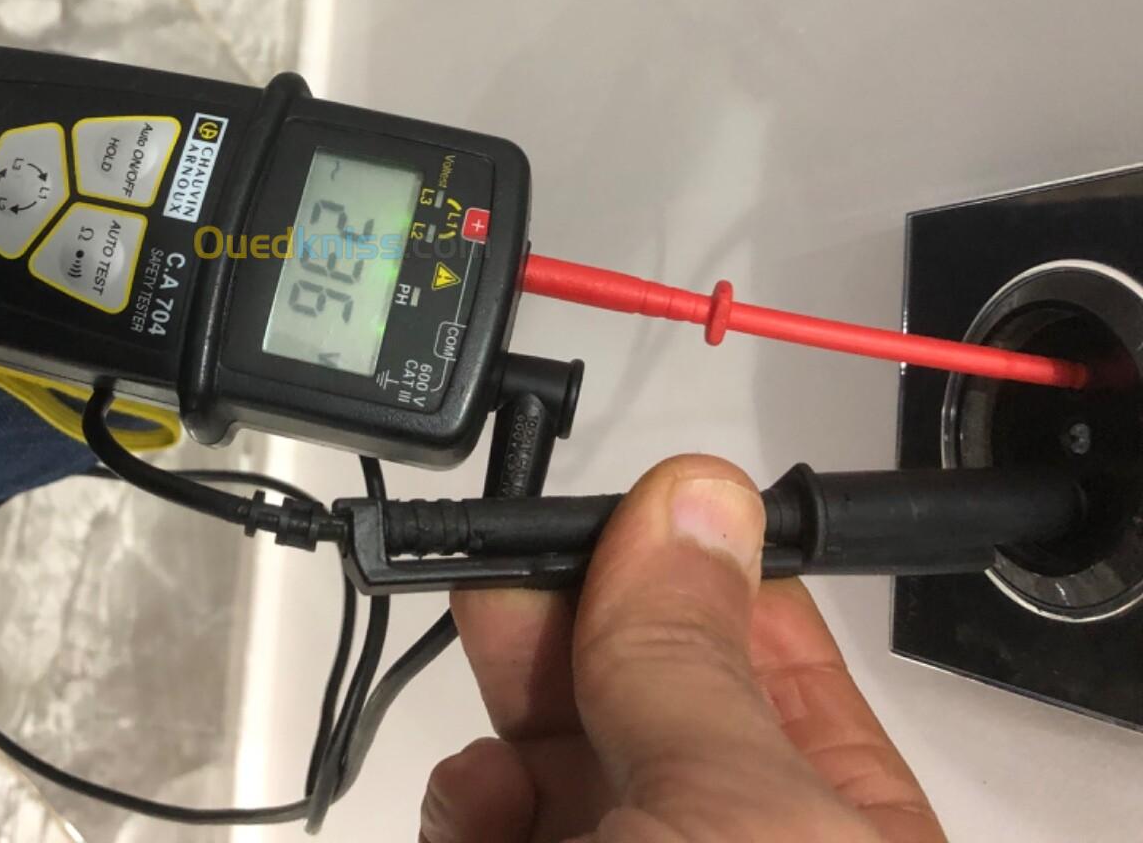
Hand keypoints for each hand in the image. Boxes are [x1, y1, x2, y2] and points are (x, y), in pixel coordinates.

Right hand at [419, 455, 945, 842]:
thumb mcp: (732, 820)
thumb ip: (692, 663)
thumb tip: (692, 500)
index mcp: (841, 833)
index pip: (787, 663)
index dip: (709, 570)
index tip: (638, 503)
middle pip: (652, 688)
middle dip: (580, 609)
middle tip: (523, 547)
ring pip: (557, 747)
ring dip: (515, 689)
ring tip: (489, 643)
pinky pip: (488, 816)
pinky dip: (469, 796)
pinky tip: (479, 798)